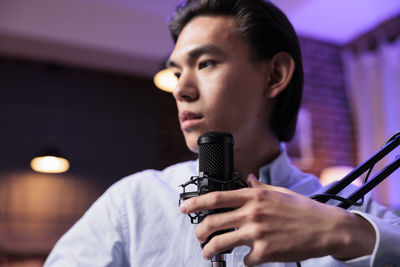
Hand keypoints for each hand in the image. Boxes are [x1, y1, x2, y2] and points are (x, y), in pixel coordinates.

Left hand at [179, 173, 375, 265]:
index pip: (216, 197)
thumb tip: (247, 179)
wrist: (326, 228)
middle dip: (199, 232)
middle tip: (198, 237)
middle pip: (212, 222)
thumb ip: (258, 187)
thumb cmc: (302, 209)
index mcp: (253, 196)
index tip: (185, 208)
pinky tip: (249, 258)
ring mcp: (257, 233)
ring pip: (221, 244)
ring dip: (209, 251)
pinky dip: (243, 261)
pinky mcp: (265, 253)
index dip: (196, 203)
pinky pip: (244, 260)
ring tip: (208, 253)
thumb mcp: (278, 192)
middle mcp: (252, 213)